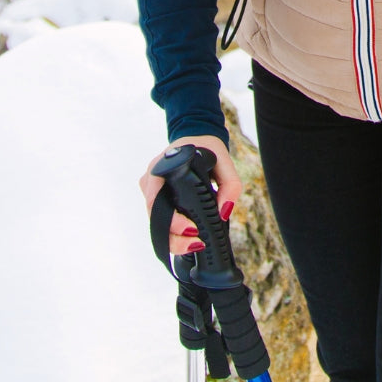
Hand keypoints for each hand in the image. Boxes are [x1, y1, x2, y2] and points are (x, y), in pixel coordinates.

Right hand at [139, 134, 241, 256]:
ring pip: (155, 222)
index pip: (156, 199)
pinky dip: (172, 233)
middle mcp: (151, 180)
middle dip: (173, 237)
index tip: (191, 228)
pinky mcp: (156, 200)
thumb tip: (223, 213)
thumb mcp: (224, 161)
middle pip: (154, 217)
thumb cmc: (206, 148)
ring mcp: (151, 191)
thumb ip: (230, 185)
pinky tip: (187, 240)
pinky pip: (160, 220)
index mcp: (161, 168)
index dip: (171, 219)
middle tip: (195, 243)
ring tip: (195, 244)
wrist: (197, 137)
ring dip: (172, 239)